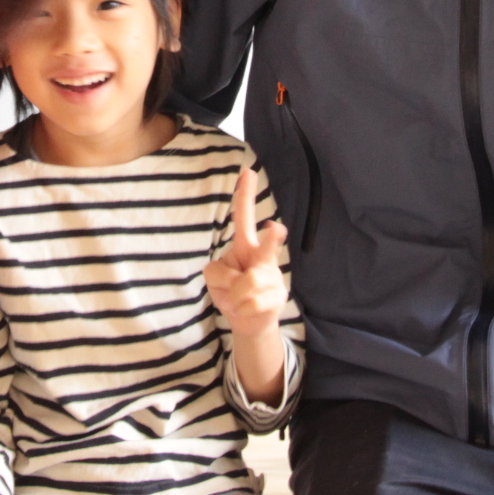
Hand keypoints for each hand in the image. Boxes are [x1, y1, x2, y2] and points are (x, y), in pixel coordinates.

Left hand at [203, 167, 289, 405]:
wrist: (249, 321)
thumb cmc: (232, 291)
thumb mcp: (215, 278)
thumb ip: (219, 272)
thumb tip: (243, 278)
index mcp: (246, 246)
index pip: (243, 218)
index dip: (244, 195)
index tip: (248, 172)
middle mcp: (263, 257)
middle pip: (267, 246)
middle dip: (271, 238)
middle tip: (275, 228)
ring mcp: (273, 277)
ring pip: (247, 282)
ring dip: (233, 294)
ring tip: (237, 299)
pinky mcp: (278, 297)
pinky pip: (248, 303)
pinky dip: (238, 308)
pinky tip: (244, 308)